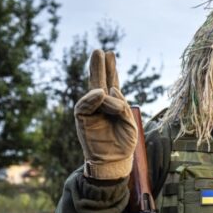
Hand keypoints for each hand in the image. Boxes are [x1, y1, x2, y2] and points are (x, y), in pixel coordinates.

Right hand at [74, 49, 136, 179]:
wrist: (114, 162)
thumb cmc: (124, 144)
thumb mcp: (130, 123)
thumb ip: (122, 106)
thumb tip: (109, 89)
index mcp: (114, 105)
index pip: (112, 84)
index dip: (111, 70)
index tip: (110, 54)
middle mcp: (101, 106)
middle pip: (99, 82)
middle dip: (100, 66)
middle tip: (99, 50)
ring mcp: (91, 111)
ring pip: (93, 91)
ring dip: (99, 80)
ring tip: (105, 74)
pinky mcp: (82, 119)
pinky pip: (84, 105)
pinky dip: (92, 98)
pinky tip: (99, 92)